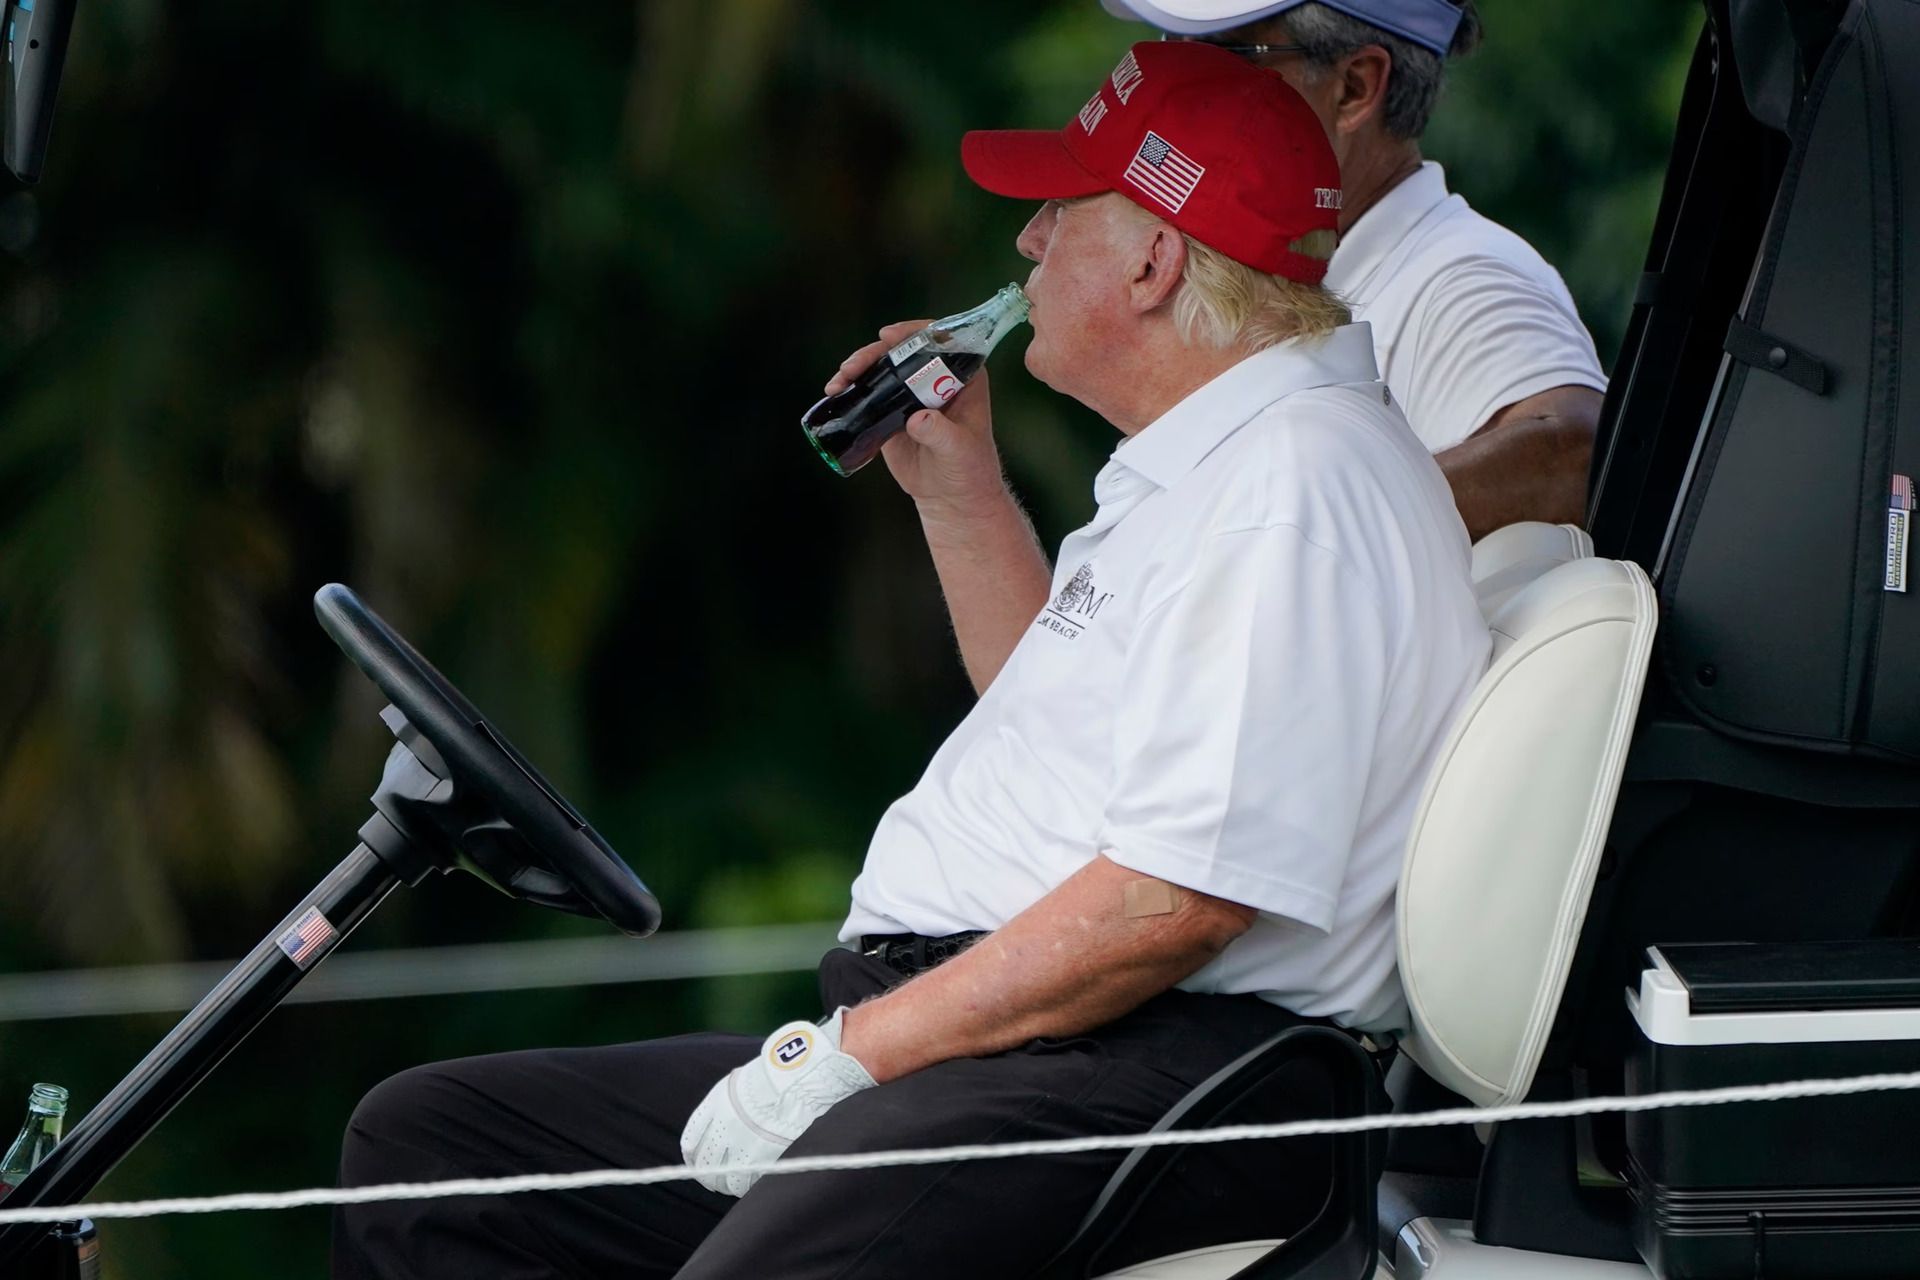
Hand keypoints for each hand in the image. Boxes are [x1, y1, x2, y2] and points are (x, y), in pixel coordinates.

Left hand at [679, 1008, 876, 1196]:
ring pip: (724, 1177)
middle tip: (714, 1181)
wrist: (806, 1077)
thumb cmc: (781, 1074)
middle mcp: (725, 1126)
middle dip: (708, 1175)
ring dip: (727, 1184)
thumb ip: (728, 1104)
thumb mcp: (744, 1081)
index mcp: (717, 1104)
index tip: (697, 1162)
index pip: (691, 1140)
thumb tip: (722, 1123)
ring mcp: (745, 1144)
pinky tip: (749, 1184)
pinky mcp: (765, 1157)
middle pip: (705, 1163)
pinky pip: (747, 1182)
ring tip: (733, 1185)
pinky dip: (746, 1186)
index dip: (693, 1156)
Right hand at [825, 321, 1010, 514]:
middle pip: (901, 352)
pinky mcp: (892, 410)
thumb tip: (918, 419)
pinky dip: (851, 389)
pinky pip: (869, 392)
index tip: (889, 336)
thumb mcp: (959, 450)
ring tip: (839, 382)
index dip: (912, 333)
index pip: (938, 341)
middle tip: (852, 367)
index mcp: (963, 377)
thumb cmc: (968, 470)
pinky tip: (835, 393)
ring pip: (882, 368)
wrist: (952, 496)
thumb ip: (941, 434)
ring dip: (857, 369)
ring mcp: (911, 393)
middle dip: (873, 354)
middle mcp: (936, 378)